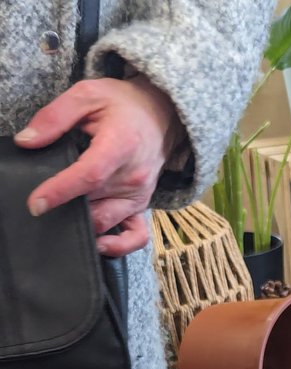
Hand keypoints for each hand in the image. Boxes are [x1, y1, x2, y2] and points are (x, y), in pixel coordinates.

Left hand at [14, 75, 183, 255]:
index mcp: (120, 145)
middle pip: (94, 204)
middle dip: (65, 208)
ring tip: (61, 216)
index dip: (61, 191)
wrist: (158, 115)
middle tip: (42, 204)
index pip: (90, 176)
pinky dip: (117, 246)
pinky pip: (135, 237)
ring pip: (106, 222)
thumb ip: (54, 117)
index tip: (36, 203)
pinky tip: (97, 243)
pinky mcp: (141, 206)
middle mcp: (133, 177)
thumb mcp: (86, 95)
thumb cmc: (122, 105)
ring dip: (82, 224)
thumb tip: (26, 141)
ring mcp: (139, 195)